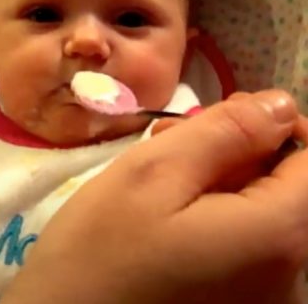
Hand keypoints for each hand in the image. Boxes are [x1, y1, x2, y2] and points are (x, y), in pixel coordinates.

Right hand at [0, 90, 307, 303]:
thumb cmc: (99, 251)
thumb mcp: (151, 175)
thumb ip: (225, 132)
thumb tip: (279, 104)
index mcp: (278, 234)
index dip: (271, 125)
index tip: (213, 122)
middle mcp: (291, 275)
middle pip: (290, 187)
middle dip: (238, 152)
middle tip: (171, 141)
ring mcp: (266, 297)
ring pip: (263, 213)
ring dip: (220, 182)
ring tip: (160, 177)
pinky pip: (245, 246)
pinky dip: (215, 218)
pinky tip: (167, 214)